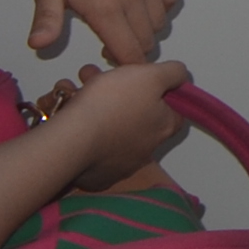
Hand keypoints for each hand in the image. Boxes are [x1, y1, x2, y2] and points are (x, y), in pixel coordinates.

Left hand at [25, 0, 181, 62]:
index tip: (106, 60)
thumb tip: (39, 47)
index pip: (128, 52)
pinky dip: (162, 7)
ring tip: (124, 22)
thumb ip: (47, 18)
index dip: (121, 65)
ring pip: (160, 20)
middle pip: (147, 40)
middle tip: (110, 42)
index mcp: (103, 7)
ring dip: (146, 30)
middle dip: (133, 50)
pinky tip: (143, 1)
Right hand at [26, 58, 188, 190]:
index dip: (158, 89)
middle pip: (135, 114)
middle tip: (93, 76)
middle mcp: (146, 151)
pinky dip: (80, 129)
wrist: (70, 141)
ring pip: (109, 128)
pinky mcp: (93, 176)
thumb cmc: (113, 104)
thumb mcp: (151, 75)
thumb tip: (180, 76)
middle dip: (116, 92)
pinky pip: (90, 146)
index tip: (138, 78)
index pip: (173, 108)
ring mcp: (118, 166)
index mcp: (164, 127)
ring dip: (94, 106)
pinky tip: (67, 114)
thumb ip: (173, 72)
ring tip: (72, 90)